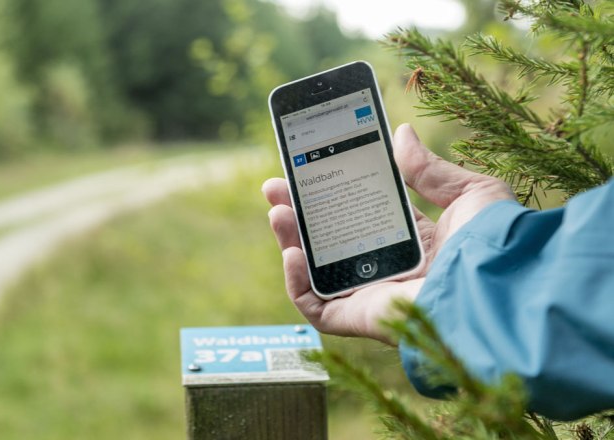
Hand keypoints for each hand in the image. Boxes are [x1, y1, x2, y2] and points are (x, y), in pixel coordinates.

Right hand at [262, 124, 514, 343]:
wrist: (498, 286)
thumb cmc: (494, 243)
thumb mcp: (468, 194)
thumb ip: (429, 170)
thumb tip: (401, 134)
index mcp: (416, 243)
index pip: (361, 217)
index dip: (332, 194)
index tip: (308, 169)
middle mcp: (391, 270)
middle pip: (330, 242)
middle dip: (300, 214)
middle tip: (276, 188)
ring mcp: (373, 295)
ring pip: (317, 273)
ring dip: (290, 242)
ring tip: (277, 211)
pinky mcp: (362, 318)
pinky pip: (317, 308)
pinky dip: (296, 284)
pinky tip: (292, 253)